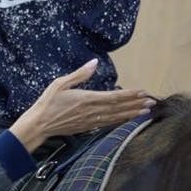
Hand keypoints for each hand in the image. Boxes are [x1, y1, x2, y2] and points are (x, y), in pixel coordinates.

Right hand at [10, 59, 154, 151]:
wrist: (39, 124)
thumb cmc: (48, 102)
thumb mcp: (60, 83)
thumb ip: (79, 74)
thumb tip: (94, 62)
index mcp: (86, 99)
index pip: (113, 97)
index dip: (130, 95)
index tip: (143, 92)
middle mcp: (91, 112)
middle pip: (118, 108)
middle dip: (136, 105)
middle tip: (152, 102)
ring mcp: (90, 121)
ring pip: (116, 118)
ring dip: (132, 114)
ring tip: (146, 111)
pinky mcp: (87, 127)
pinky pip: (108, 124)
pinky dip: (120, 121)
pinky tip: (128, 119)